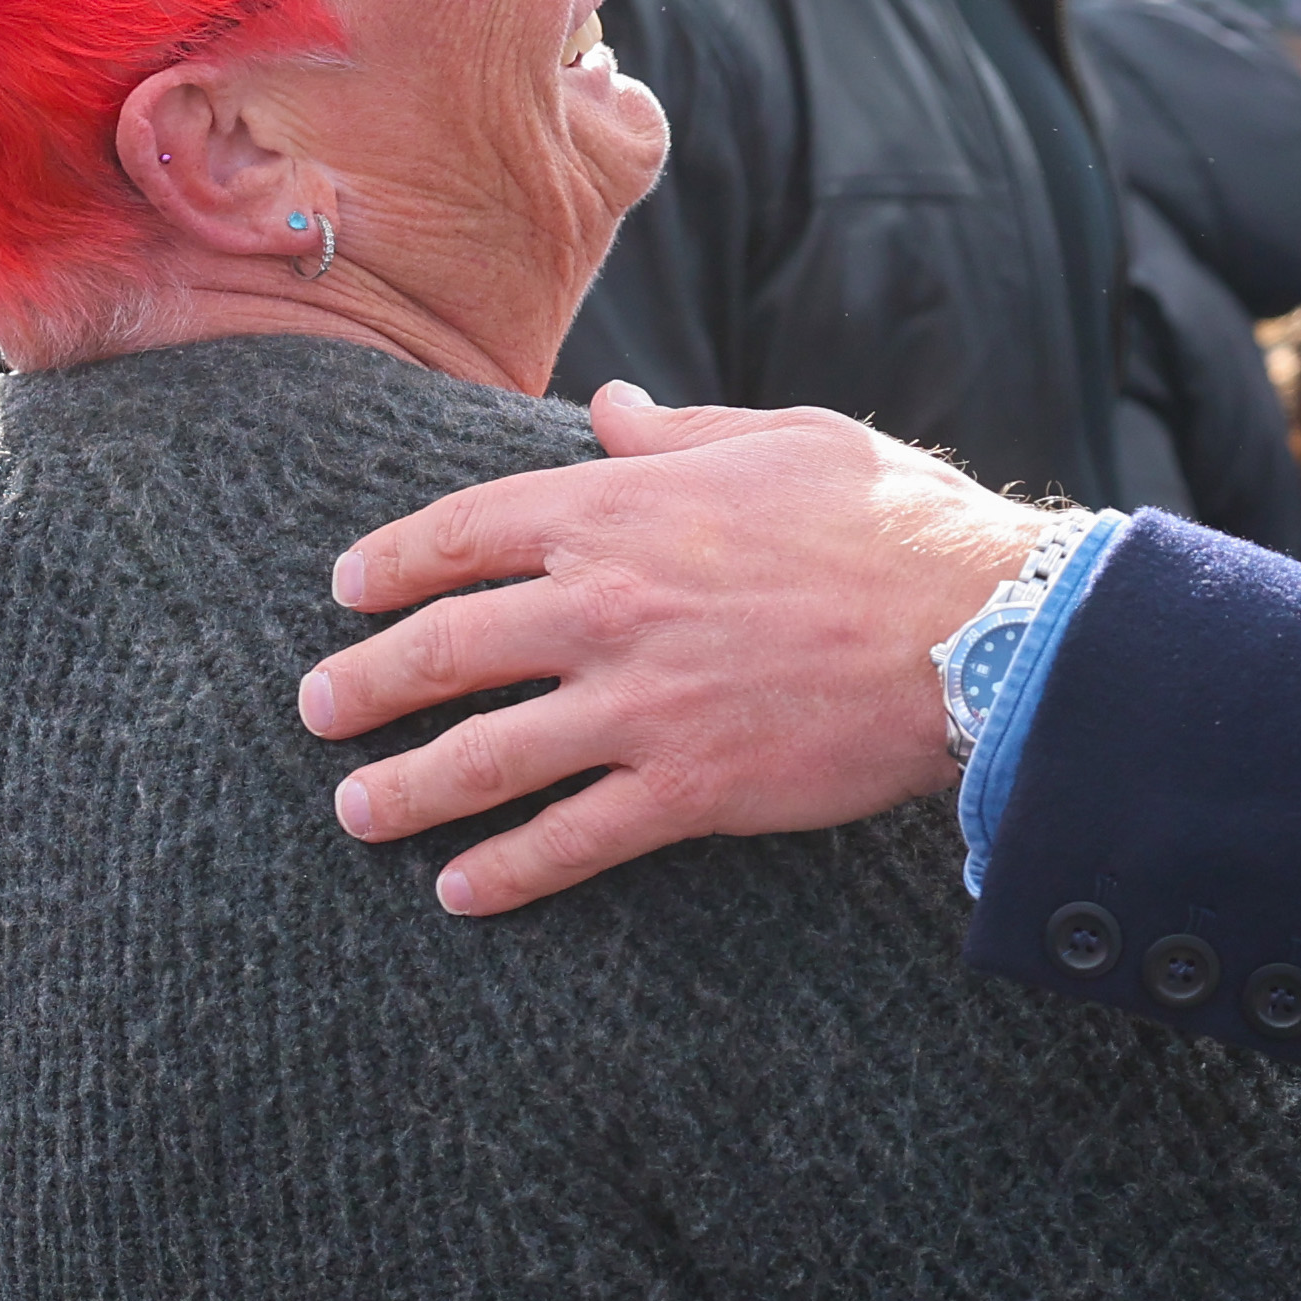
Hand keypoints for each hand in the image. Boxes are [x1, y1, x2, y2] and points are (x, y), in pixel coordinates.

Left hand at [306, 386, 1034, 915]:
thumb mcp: (786, 439)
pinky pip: (568, 840)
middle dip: (361, 685)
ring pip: (480, 756)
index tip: (347, 589)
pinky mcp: (685, 788)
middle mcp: (606, 604)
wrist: (982, 633)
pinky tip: (462, 892)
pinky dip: (504, 871)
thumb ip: (680, 432)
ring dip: (403, 790)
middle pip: (442, 649)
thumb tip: (613, 408)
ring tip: (356, 809)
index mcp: (621, 506)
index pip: (461, 533)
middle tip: (317, 709)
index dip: (389, 564)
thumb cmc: (894, 524)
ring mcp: (639, 704)